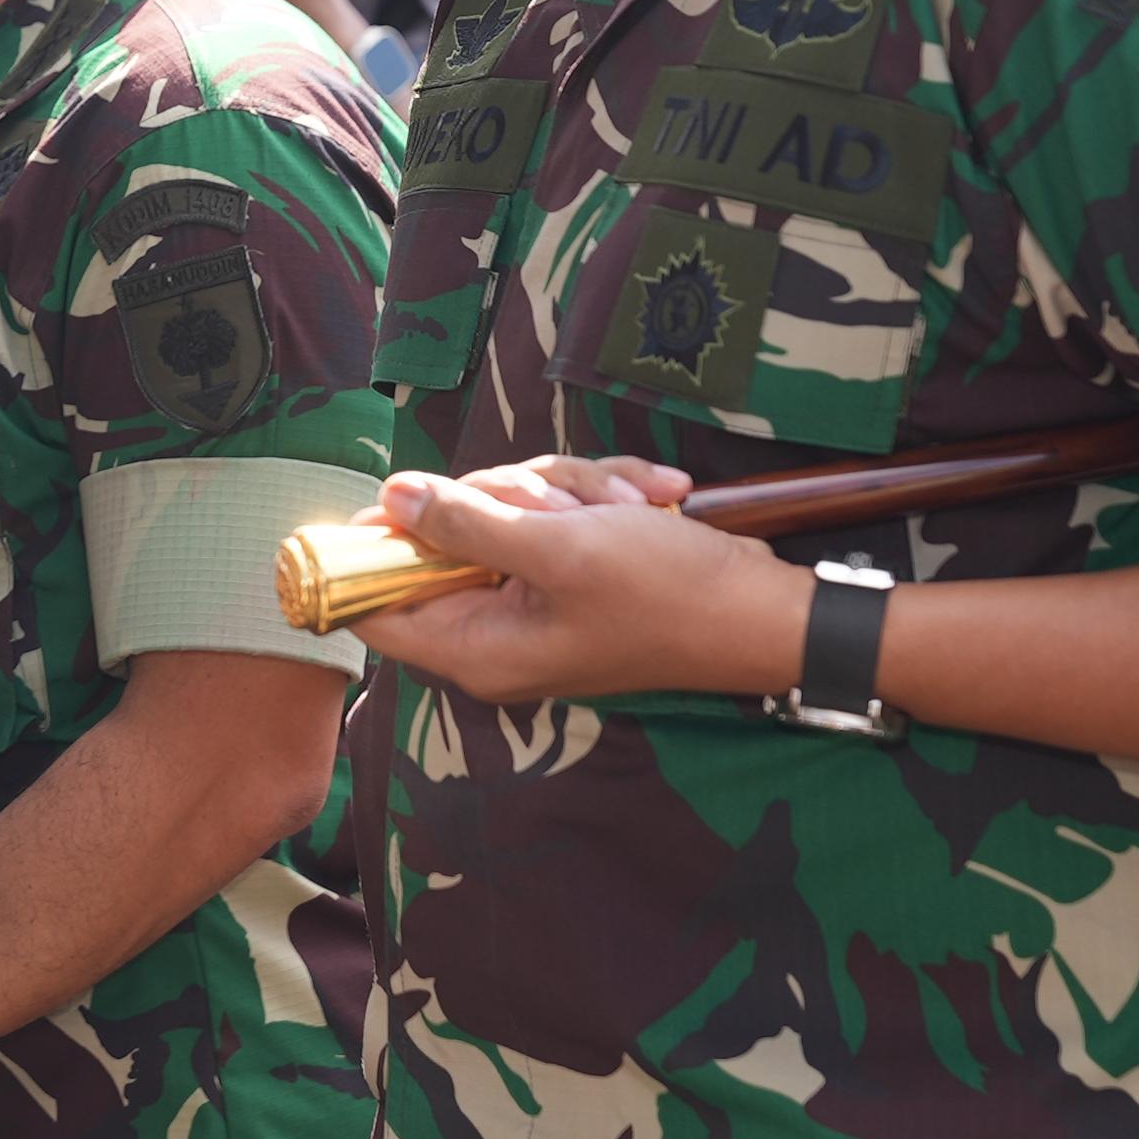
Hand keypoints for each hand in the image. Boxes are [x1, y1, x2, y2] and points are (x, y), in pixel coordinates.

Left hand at [347, 457, 806, 702]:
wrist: (768, 611)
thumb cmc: (667, 593)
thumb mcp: (559, 549)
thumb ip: (466, 525)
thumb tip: (390, 498)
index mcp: (478, 648)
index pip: (376, 607)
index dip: (370, 550)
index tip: (397, 497)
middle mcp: (499, 631)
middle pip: (448, 537)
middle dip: (513, 497)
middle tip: (565, 506)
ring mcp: (539, 601)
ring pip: (511, 511)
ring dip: (571, 491)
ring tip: (628, 504)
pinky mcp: (576, 575)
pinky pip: (560, 515)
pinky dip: (604, 497)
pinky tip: (654, 496)